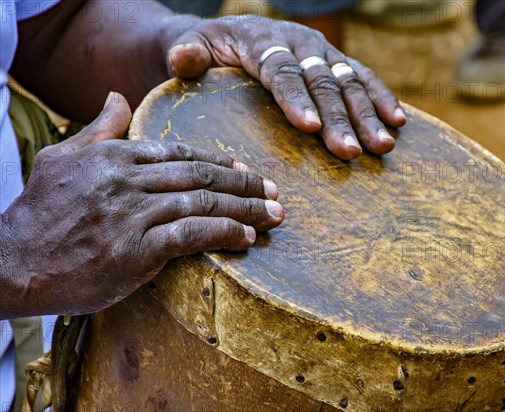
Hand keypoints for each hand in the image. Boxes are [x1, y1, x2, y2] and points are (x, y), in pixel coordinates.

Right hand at [0, 92, 283, 316]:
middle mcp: (127, 180)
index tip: (246, 171)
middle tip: (274, 191)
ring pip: (203, 202)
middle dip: (244, 184)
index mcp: (115, 156)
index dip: (220, 161)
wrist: (11, 262)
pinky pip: (192, 235)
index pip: (181, 153)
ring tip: (274, 214)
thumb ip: (98, 129)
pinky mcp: (135, 250)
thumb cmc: (38, 212)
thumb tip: (117, 97)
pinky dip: (224, 233)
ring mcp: (132, 214)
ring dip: (246, 209)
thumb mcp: (62, 158)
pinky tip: (247, 237)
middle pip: (200, 175)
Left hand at [165, 16, 405, 160]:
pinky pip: (363, 77)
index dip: (297, 99)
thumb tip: (181, 59)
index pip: (281, 70)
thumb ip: (186, 54)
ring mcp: (321, 51)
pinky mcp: (335, 60)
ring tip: (383, 146)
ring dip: (368, 114)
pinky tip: (398, 122)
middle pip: (322, 81)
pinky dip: (382, 97)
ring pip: (349, 81)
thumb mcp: (190, 46)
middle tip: (353, 153)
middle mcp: (298, 42)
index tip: (312, 129)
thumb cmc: (208, 49)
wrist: (229, 33)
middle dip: (340, 118)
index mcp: (262, 40)